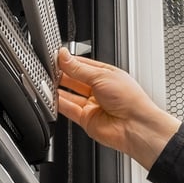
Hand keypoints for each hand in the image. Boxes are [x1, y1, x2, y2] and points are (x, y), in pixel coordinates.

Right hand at [56, 48, 180, 169]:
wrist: (135, 126)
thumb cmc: (130, 100)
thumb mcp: (101, 76)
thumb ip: (78, 68)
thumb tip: (64, 56)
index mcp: (107, 75)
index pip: (83, 65)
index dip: (69, 61)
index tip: (57, 57)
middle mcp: (100, 90)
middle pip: (75, 80)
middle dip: (62, 74)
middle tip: (50, 68)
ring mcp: (93, 106)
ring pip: (70, 95)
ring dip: (59, 89)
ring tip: (47, 81)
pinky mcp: (86, 120)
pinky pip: (69, 110)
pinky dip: (59, 104)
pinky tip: (52, 97)